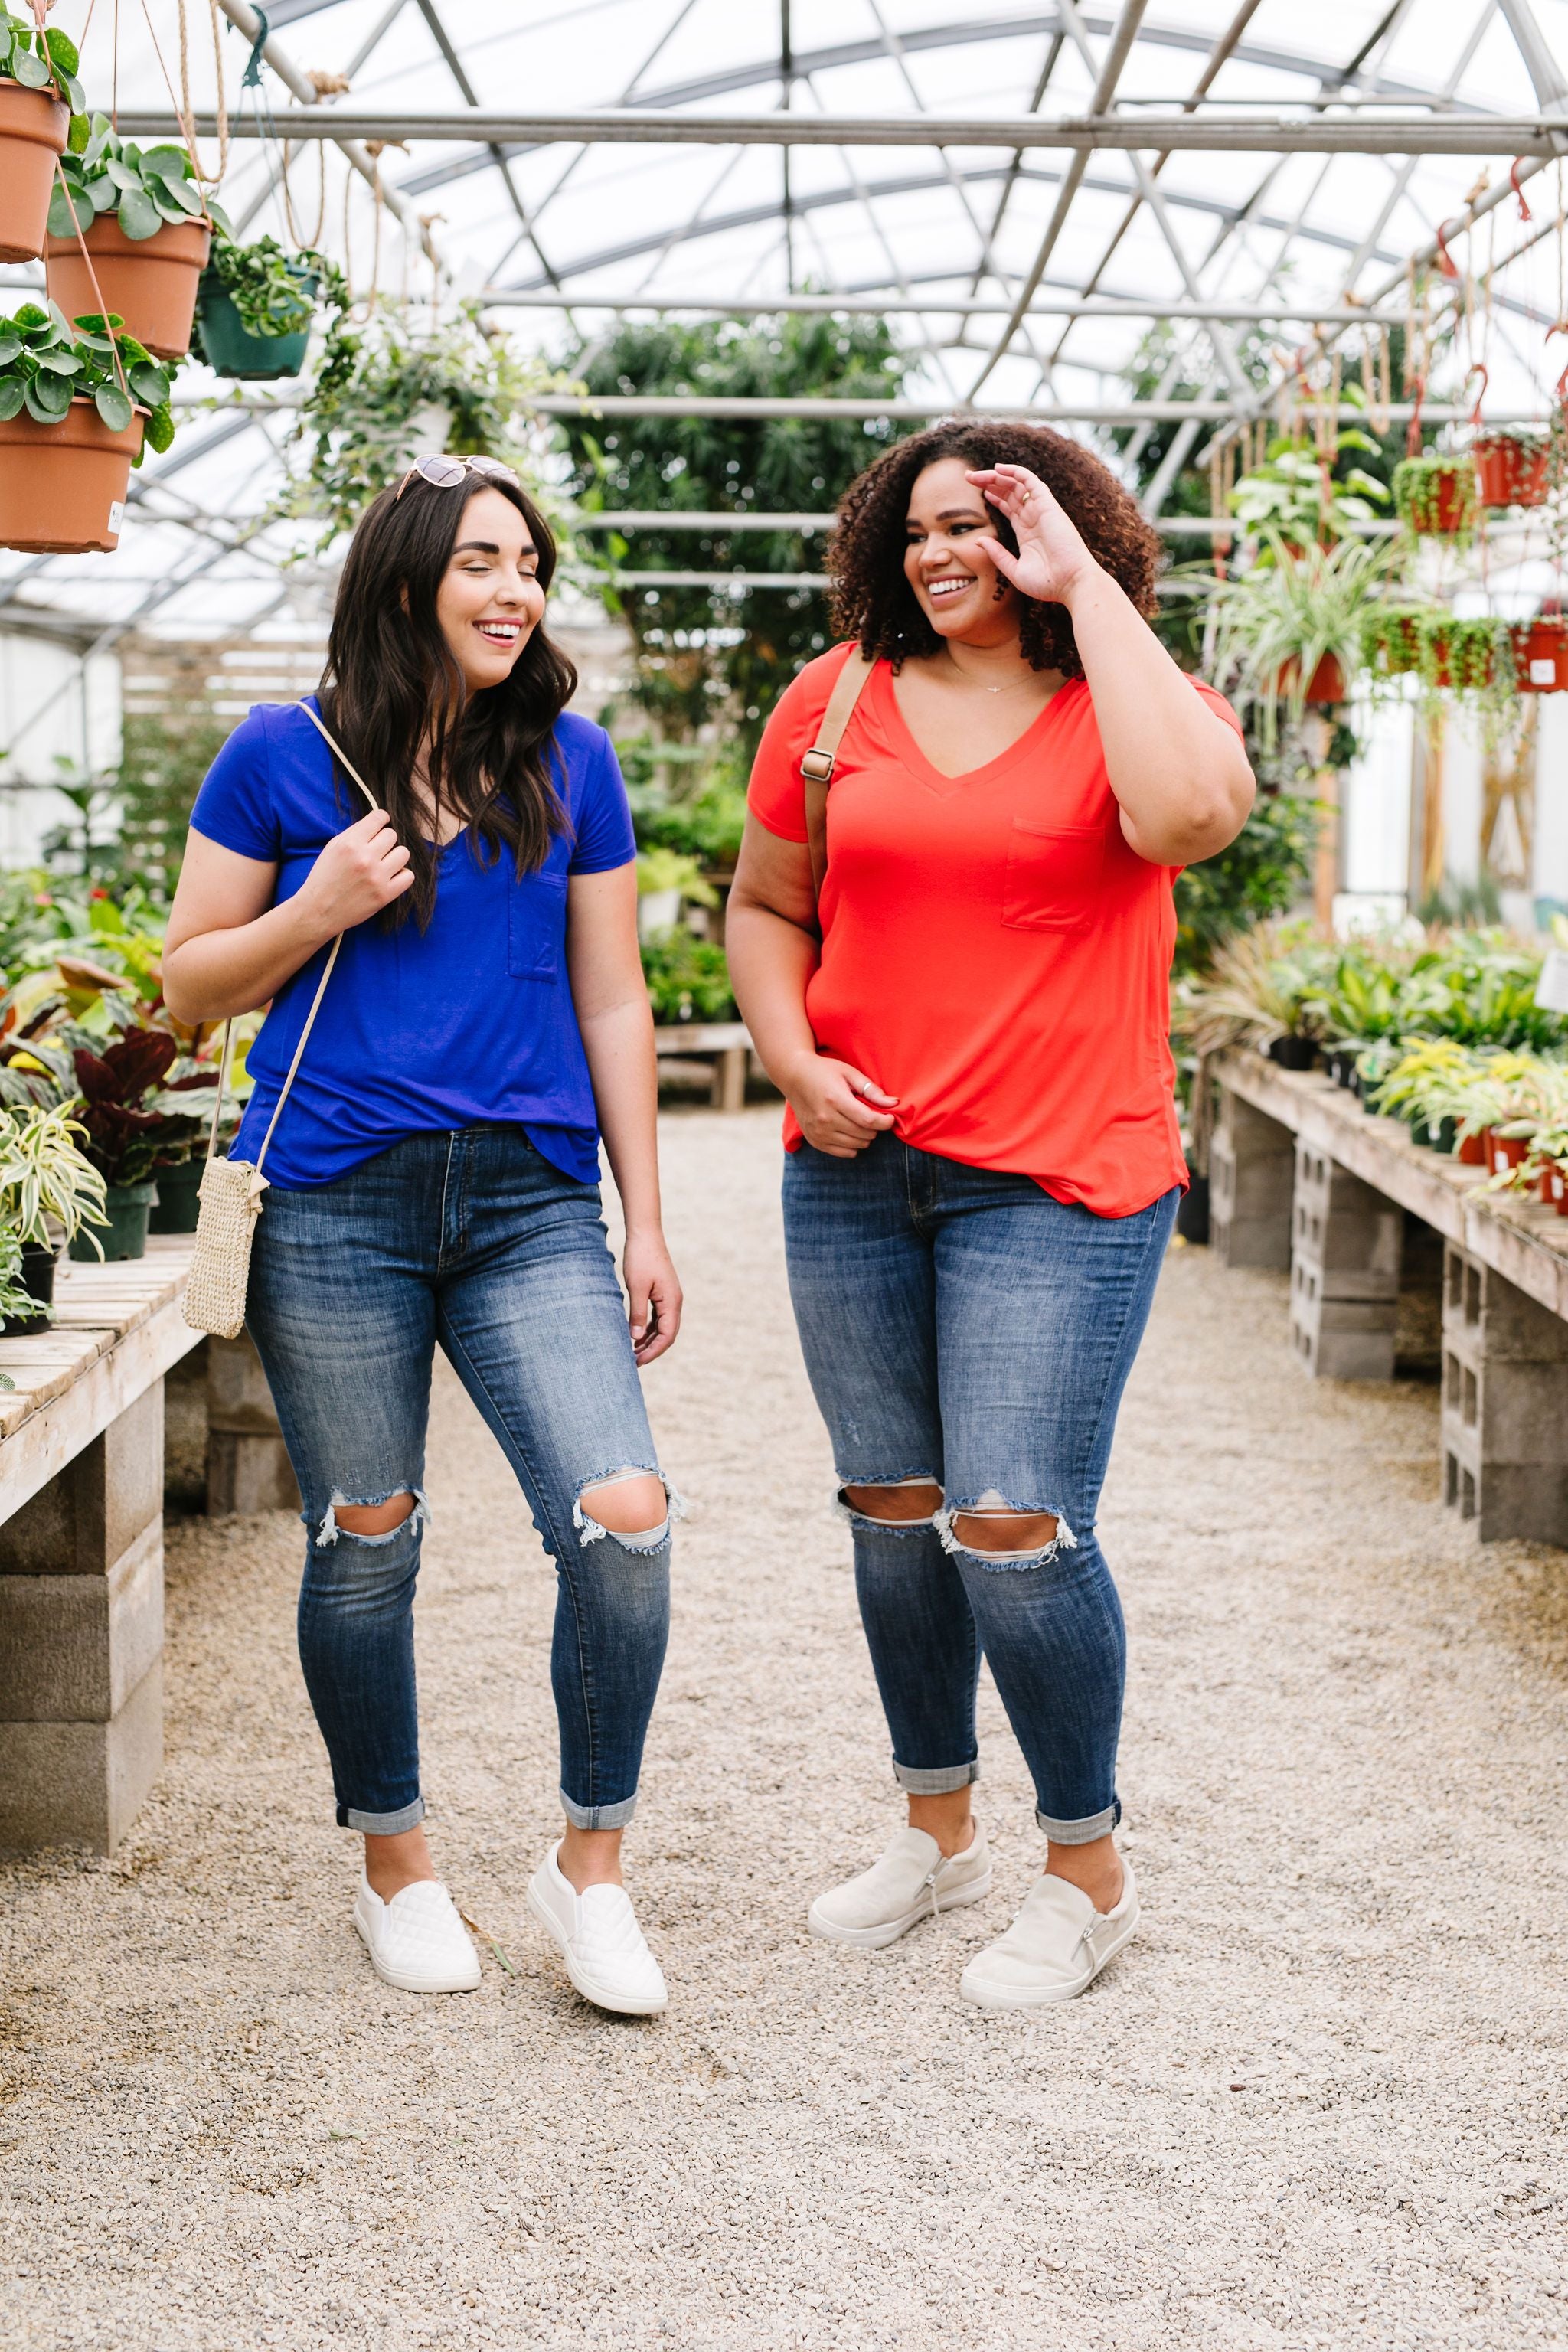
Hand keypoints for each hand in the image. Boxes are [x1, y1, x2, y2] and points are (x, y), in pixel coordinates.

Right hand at [295, 806, 413, 937]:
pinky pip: (408, 876)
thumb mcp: (333, 848)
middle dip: (384, 841)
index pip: (379, 817)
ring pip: (403, 853)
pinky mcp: (385, 895)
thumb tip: (376, 822)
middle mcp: (365, 858)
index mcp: (350, 843)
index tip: (380, 825)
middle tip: (376, 851)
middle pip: (392, 835)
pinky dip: (401, 875)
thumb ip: (354, 834)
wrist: (318, 910)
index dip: (381, 819)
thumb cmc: (324, 878)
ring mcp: (377, 877)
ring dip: (395, 857)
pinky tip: (389, 877)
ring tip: (384, 864)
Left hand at [624, 1227, 681, 1365]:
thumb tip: (635, 1338)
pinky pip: (658, 1317)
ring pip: (663, 1327)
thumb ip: (637, 1313)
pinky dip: (648, 1328)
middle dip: (652, 1350)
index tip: (637, 1361)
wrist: (645, 1235)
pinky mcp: (662, 1293)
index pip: (667, 1336)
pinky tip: (636, 1335)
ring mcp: (669, 1297)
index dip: (653, 1351)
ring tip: (633, 1352)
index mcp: (672, 1302)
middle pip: (667, 1334)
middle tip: (634, 1362)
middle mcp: (674, 1302)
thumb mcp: (636, 1287)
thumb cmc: (640, 1259)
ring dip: (650, 1340)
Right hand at [786, 1055, 897, 1156]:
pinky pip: (844, 1153)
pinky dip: (853, 1146)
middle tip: (872, 1114)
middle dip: (875, 1127)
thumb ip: (871, 1090)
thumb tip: (893, 1104)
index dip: (885, 1122)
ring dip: (865, 1136)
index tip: (890, 1118)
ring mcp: (818, 1132)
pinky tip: (850, 1131)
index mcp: (835, 1100)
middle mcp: (825, 1119)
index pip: (868, 1120)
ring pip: (856, 1145)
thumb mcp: (849, 1073)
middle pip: (864, 1134)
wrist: (794, 1076)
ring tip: (860, 1121)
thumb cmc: (824, 1071)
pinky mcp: (814, 1140)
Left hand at [966, 463, 1100, 606]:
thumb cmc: (1047, 583)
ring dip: (997, 476)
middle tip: (968, 477)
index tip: (977, 490)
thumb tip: (978, 540)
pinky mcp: (1048, 505)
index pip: (1009, 507)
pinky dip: (1016, 472)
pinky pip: (1031, 481)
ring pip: (1017, 484)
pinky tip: (998, 468)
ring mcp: (1041, 511)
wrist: (1071, 583)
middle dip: (990, 482)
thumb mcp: (1014, 571)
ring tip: (976, 474)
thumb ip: (997, 554)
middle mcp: (1034, 518)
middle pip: (1010, 492)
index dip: (994, 496)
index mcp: (1027, 532)